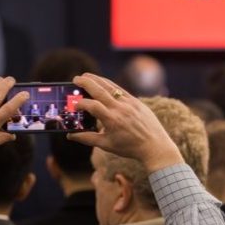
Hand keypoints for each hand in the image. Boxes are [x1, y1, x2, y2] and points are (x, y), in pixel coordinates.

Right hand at [67, 73, 182, 172]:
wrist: (154, 146)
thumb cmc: (129, 147)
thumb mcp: (106, 144)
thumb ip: (87, 138)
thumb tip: (70, 136)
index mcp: (112, 120)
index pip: (92, 106)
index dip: (81, 104)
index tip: (74, 106)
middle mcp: (120, 108)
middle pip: (100, 90)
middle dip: (86, 82)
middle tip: (75, 79)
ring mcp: (129, 103)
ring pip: (110, 86)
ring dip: (97, 79)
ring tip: (86, 76)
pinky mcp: (136, 101)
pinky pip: (120, 89)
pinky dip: (109, 84)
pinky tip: (102, 82)